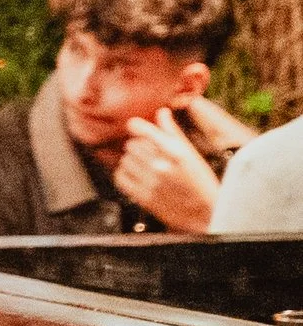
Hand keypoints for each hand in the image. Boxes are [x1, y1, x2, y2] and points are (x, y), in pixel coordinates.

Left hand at [115, 107, 219, 232]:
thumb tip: (162, 112)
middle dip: (138, 146)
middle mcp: (162, 167)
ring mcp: (151, 183)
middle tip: (148, 152)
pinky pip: (120, 178)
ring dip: (131, 160)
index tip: (134, 126)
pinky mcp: (143, 197)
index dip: (136, 126)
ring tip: (144, 165)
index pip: (145, 132)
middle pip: (132, 145)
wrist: (206, 213)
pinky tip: (135, 175)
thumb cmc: (201, 181)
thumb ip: (173, 133)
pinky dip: (124, 174)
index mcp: (176, 153)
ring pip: (125, 160)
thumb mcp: (191, 154)